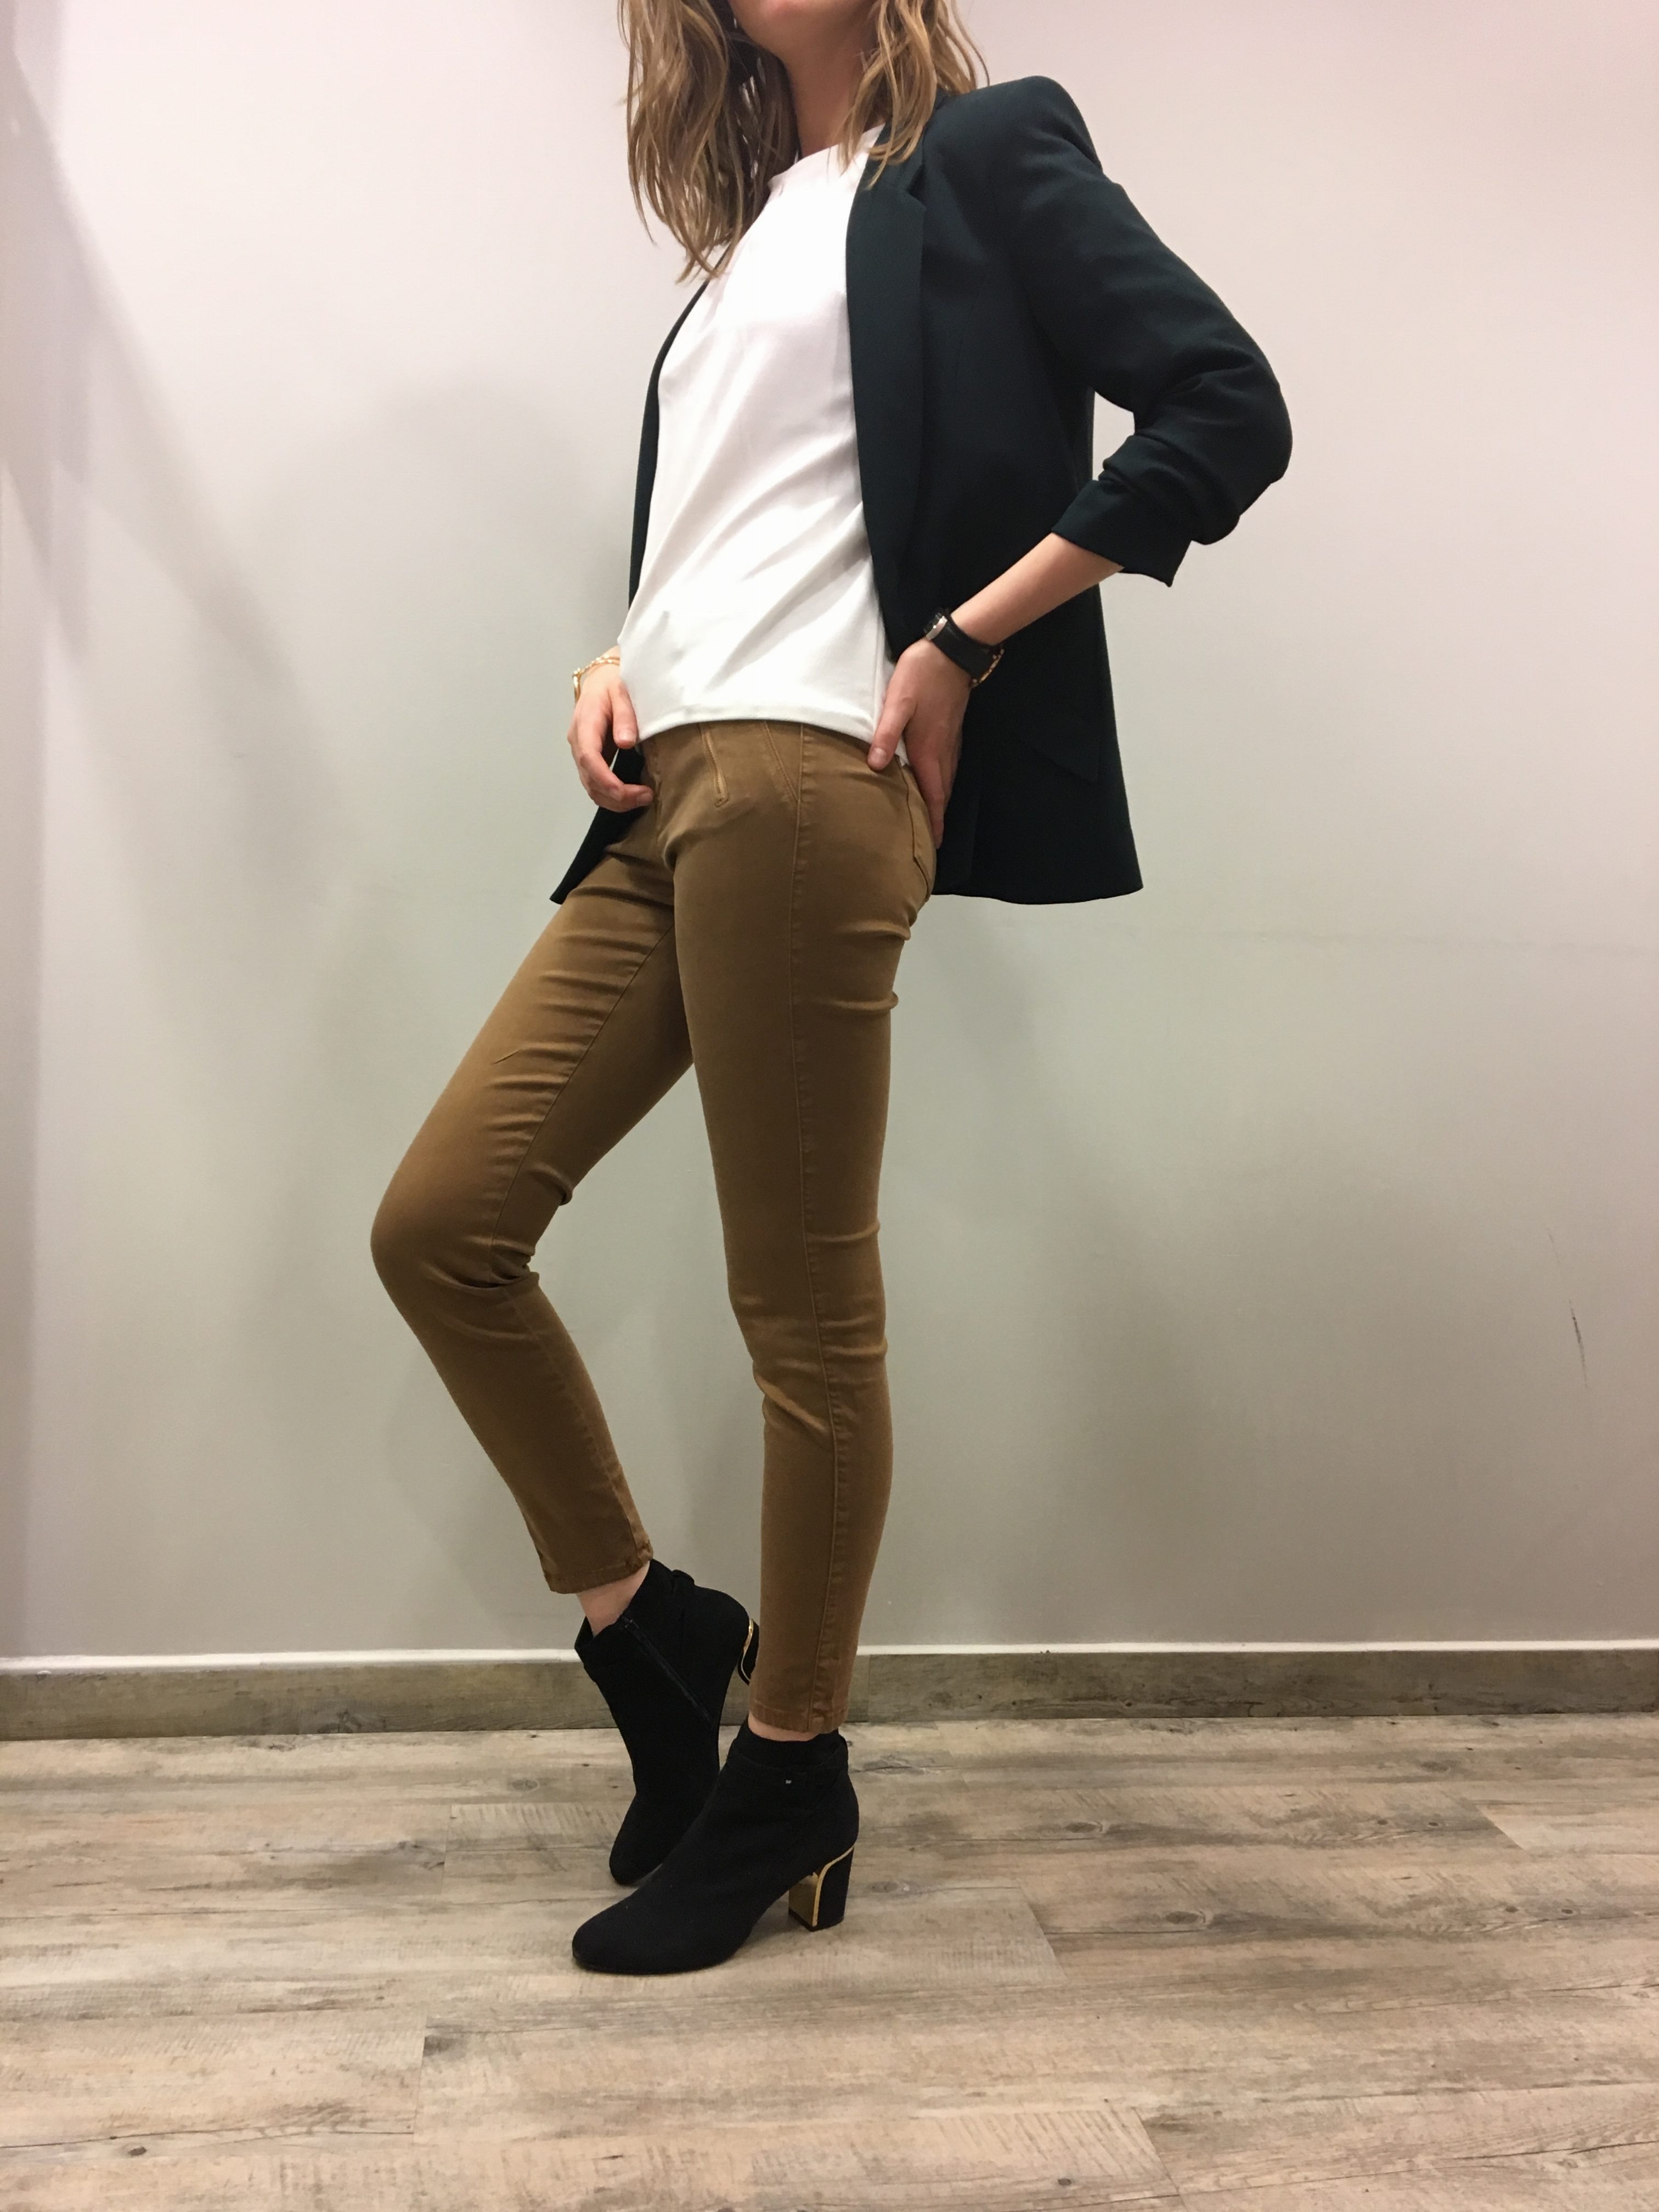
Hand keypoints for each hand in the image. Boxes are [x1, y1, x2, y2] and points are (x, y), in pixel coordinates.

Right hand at [567, 663, 653, 811]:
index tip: (627, 792)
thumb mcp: (622, 692)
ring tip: (643, 798)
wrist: (601, 680)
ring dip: (614, 800)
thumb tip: (626, 742)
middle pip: (589, 780)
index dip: (606, 780)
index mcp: (585, 724)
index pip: (589, 758)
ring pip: (591, 787)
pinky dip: (612, 795)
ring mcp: (581, 753)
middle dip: (616, 796)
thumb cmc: (613, 683)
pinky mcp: (589, 759)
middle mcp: (578, 742)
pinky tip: (631, 795)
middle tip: (646, 796)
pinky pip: (596, 783)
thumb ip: (624, 716)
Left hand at [868, 636, 970, 848]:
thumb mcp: (897, 702)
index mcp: (928, 749)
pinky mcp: (952, 729)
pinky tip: (939, 780)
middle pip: (943, 791)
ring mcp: (950, 739)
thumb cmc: (921, 675)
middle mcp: (943, 750)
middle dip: (939, 816)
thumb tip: (875, 766)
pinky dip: (945, 780)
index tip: (934, 843)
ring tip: (935, 817)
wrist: (952, 652)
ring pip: (947, 778)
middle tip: (934, 839)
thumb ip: (886, 734)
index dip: (935, 820)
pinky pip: (949, 764)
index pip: (934, 794)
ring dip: (942, 799)